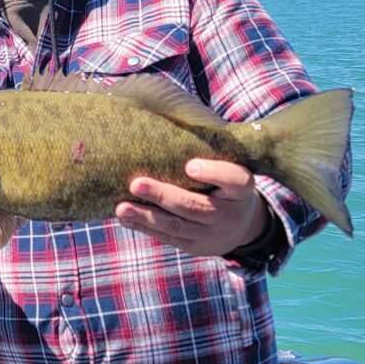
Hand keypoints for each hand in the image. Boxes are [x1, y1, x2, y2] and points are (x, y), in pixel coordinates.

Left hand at [115, 159, 269, 256]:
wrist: (242, 226)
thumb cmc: (226, 184)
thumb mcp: (231, 167)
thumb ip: (210, 151)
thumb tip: (168, 116)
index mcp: (241, 189)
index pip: (235, 180)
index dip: (214, 173)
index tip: (190, 165)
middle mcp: (228, 214)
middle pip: (195, 207)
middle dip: (163, 196)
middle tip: (136, 183)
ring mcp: (211, 234)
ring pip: (176, 226)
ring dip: (146, 216)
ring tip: (122, 207)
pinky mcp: (195, 247)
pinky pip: (168, 237)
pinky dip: (144, 227)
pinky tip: (125, 217)